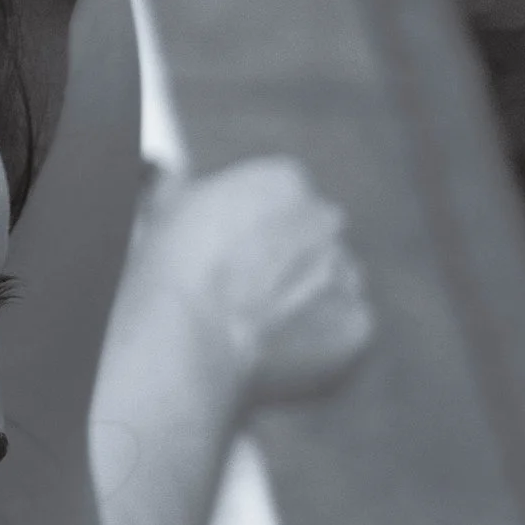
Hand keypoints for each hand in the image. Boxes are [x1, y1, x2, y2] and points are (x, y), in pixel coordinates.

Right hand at [131, 156, 372, 410]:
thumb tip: (169, 176)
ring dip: (310, 299)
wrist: (189, 334)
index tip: (237, 253)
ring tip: (263, 324)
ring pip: (333, 283)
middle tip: (249, 290)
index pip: (285, 197)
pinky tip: (282, 348)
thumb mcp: (166, 207)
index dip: (259, 228)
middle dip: (291, 260)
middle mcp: (327, 219)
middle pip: (317, 237)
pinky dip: (323, 341)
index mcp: (285, 181)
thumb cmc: (172, 270)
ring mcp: (346, 272)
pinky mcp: (357, 323)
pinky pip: (346, 330)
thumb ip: (185, 187)